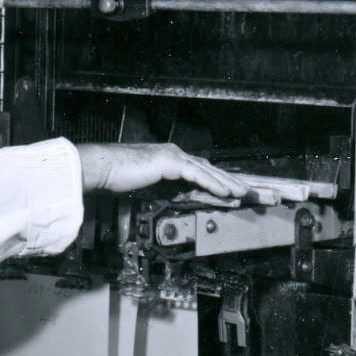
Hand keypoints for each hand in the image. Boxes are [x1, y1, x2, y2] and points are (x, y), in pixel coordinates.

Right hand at [76, 142, 253, 203]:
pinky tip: (227, 192)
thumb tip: (190, 202)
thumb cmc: (121, 179)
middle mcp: (177, 154)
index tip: (237, 193)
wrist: (103, 170)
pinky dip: (214, 184)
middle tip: (252, 193)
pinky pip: (198, 175)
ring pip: (209, 171)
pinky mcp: (171, 162)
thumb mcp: (153, 190)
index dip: (222, 182)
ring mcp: (175, 156)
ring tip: (245, 194)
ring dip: (229, 183)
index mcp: (172, 159)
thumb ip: (173, 193)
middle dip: (233, 181)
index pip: (203, 171)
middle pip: (212, 169)